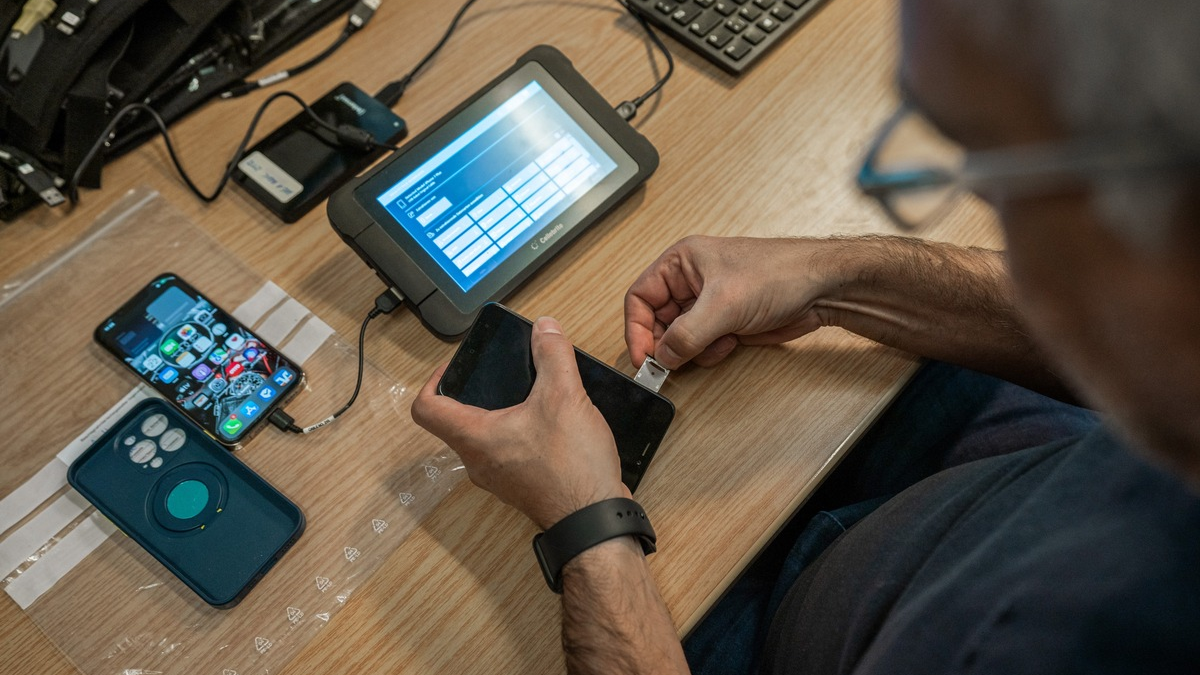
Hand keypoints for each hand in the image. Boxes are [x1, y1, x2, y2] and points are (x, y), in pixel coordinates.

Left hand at [411, 317, 628, 529]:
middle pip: (456, 421)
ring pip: (484, 437)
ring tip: (529, 392)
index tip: (456, 365)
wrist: (595, 520)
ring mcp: (499, 477)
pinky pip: (507, 452)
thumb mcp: (564, 396)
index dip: (433, 379)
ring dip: (499, 413)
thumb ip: (552, 355)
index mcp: (474, 437)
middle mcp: (478, 461)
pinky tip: (550, 420)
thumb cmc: (571, 467)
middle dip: (474, 391)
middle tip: (497, 372)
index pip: (425, 408)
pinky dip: (519, 432)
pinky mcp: (522, 485)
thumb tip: (545, 327)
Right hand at [624, 235, 845, 368]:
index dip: (636, 328)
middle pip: (657, 322)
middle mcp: (690, 282)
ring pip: (679, 339)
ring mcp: (707, 304)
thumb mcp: (723, 304)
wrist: (821, 289)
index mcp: (681, 262)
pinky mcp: (725, 322)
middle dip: (667, 344)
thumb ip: (686, 334)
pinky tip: (731, 343)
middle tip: (673, 363)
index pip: (640, 297)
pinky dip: (710, 353)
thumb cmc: (778, 273)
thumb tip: (662, 356)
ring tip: (717, 343)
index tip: (642, 357)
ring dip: (693, 350)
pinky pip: (701, 346)